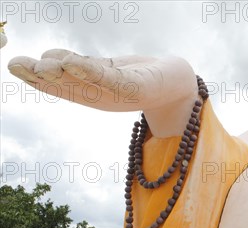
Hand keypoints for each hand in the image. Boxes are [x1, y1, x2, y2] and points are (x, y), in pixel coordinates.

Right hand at [8, 50, 198, 136]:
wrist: (178, 85)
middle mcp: (101, 96)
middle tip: (17, 65)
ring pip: (85, 84)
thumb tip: (49, 57)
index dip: (35, 77)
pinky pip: (112, 80)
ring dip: (63, 73)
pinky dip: (94, 73)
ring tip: (43, 65)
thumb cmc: (140, 76)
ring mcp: (117, 94)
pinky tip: (77, 64)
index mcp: (91, 91)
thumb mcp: (105, 70)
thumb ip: (80, 66)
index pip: (59, 84)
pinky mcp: (136, 89)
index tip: (14, 66)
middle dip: (42, 77)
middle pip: (67, 86)